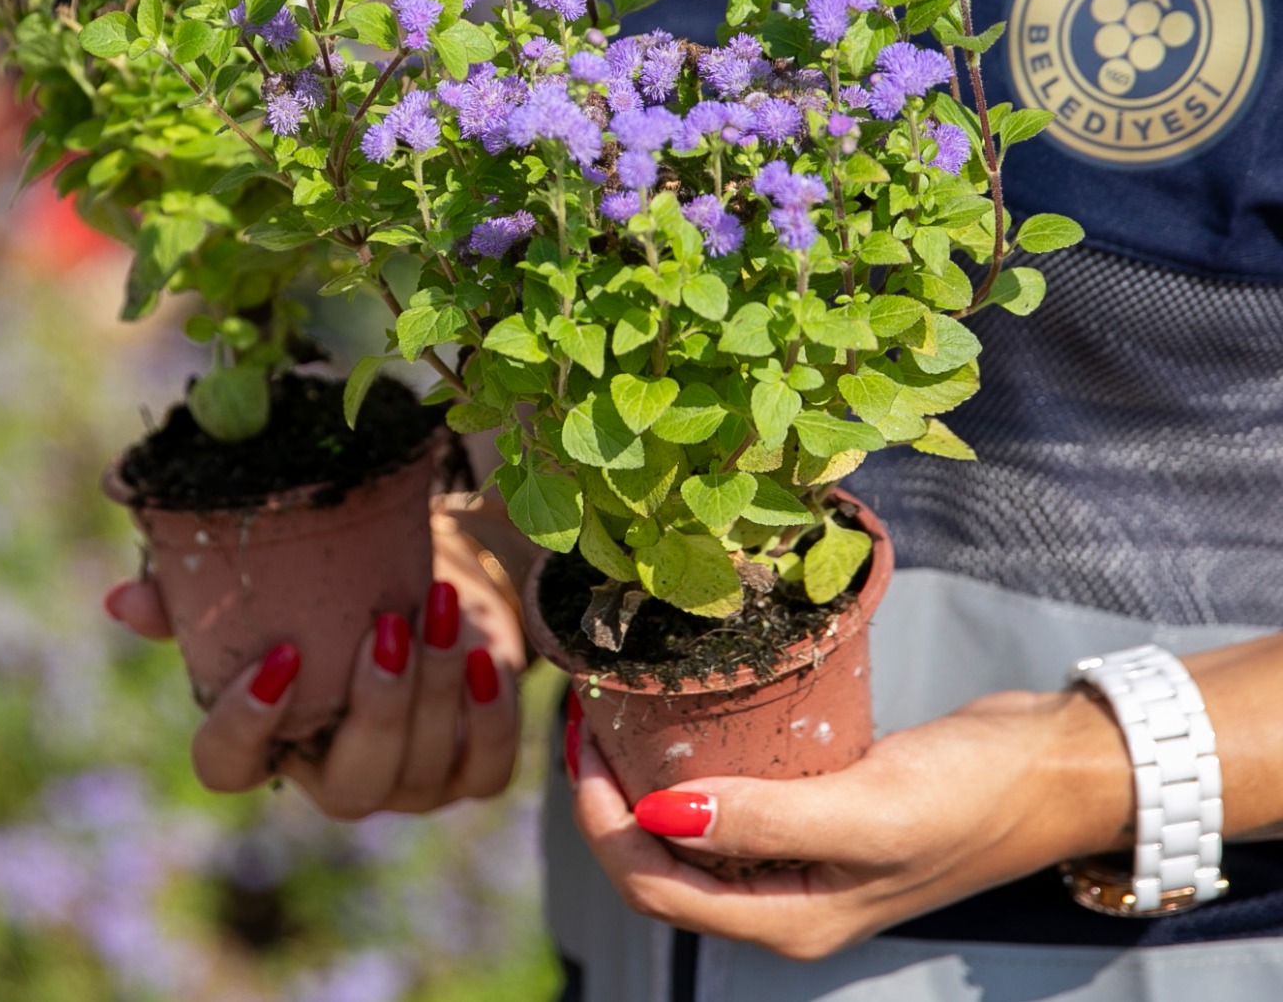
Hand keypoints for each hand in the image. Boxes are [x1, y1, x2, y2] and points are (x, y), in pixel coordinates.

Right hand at [105, 515, 526, 818]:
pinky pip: (485, 772)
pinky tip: (485, 656)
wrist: (421, 576)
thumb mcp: (262, 581)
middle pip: (351, 788)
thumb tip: (124, 601)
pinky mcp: (469, 773)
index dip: (245, 730)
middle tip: (387, 626)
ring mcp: (406, 786)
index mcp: (266, 740)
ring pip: (421, 773)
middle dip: (376, 711)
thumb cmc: (323, 584)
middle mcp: (333, 778)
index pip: (228, 768)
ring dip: (435, 690)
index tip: (278, 657)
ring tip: (440, 607)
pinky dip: (489, 718)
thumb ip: (189, 593)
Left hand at [569, 686, 1130, 959]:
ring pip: (684, 834)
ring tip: (612, 714)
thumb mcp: (866, 808)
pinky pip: (724, 804)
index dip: (603, 821)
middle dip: (607, 800)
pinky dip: (687, 769)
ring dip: (640, 782)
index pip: (653, 885)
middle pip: (655, 866)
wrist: (1052, 770)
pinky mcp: (811, 818)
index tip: (585, 742)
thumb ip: (764, 820)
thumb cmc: (971, 795)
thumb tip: (661, 812)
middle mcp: (782, 902)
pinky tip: (673, 723)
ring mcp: (796, 863)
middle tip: (585, 718)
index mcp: (787, 921)